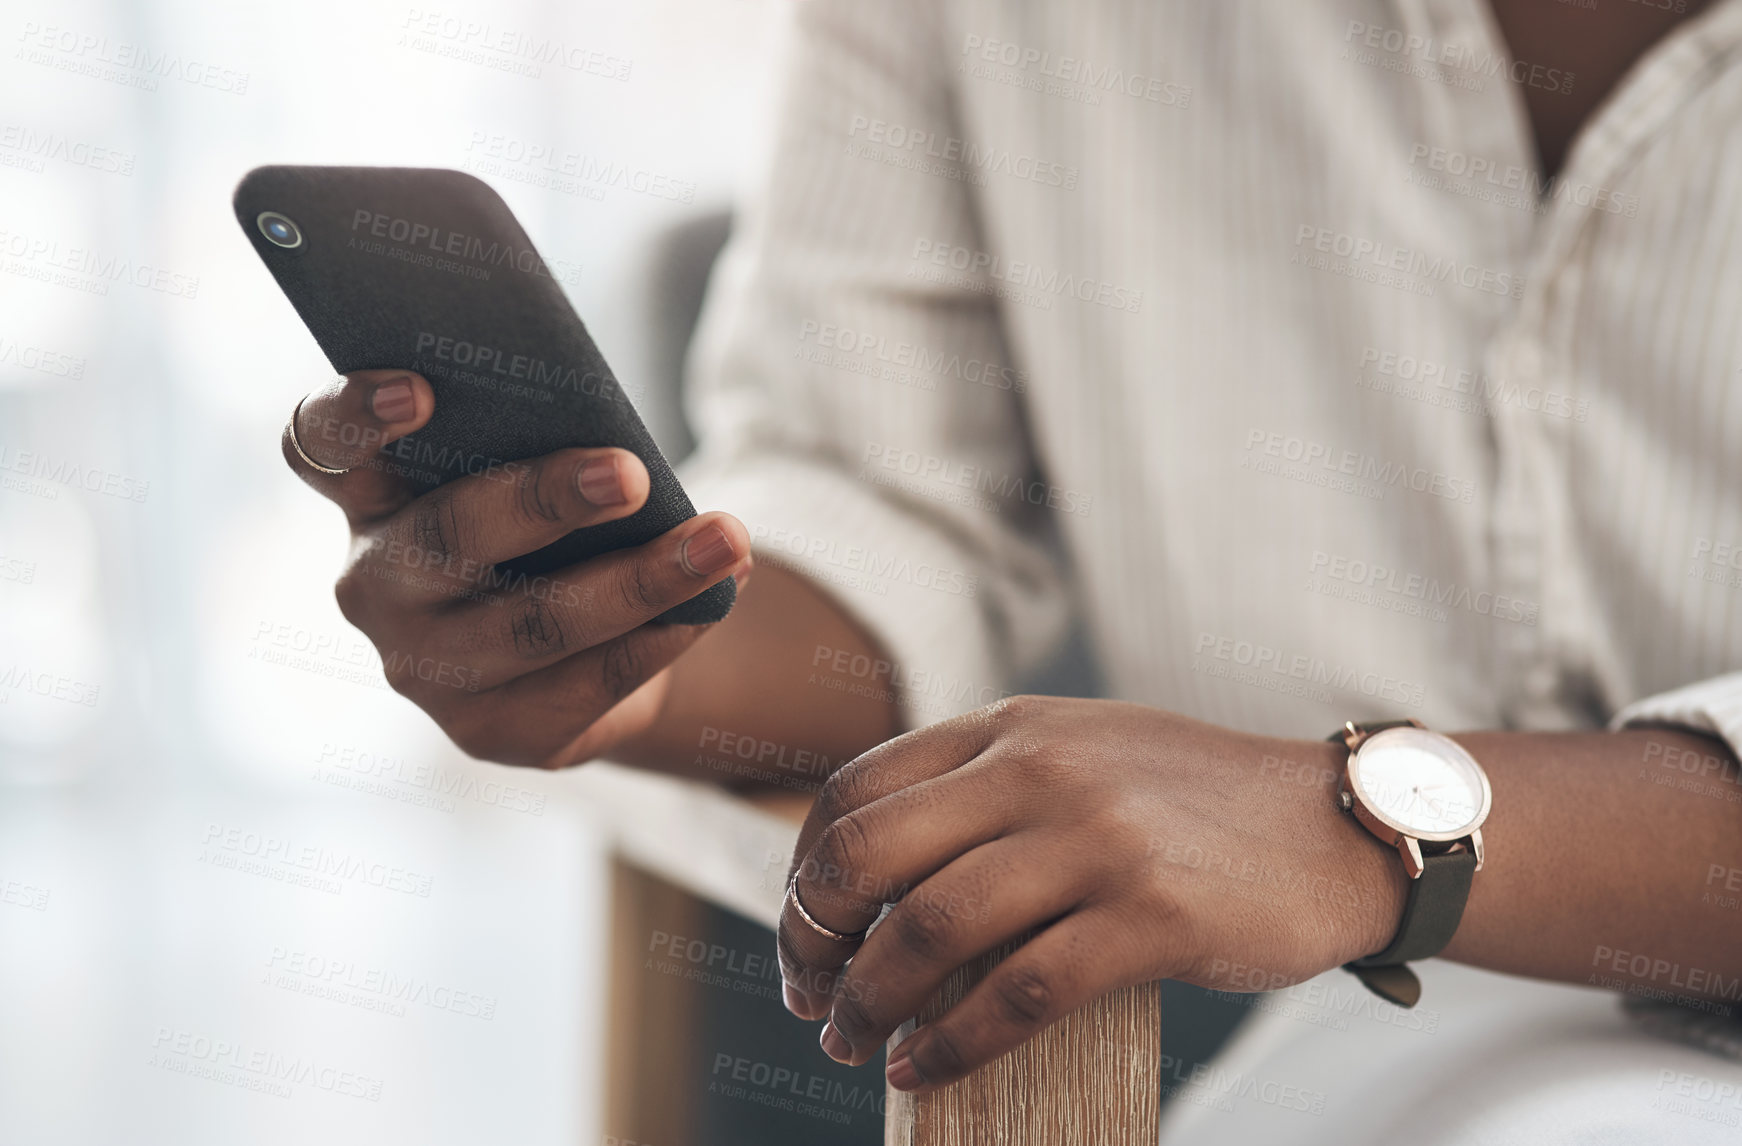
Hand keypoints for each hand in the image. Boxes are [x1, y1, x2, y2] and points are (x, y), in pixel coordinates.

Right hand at [282, 370, 751, 767]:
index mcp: (368, 496)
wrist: (582, 648)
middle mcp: (375, 585)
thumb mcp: (531, 470)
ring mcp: (422, 668)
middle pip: (445, 537)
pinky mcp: (487, 734)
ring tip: (724, 541)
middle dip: (542, 501)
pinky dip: (657, 641)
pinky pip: (582, 687)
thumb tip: (621, 442)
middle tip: (630, 471)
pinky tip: (710, 605)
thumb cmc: (551, 525)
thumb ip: (537, 441)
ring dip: (639, 582)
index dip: (356, 413)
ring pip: (530, 626)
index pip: (321, 444)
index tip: (422, 387)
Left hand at [776, 696, 1406, 1092]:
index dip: (803, 874)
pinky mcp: (1152, 915)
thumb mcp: (1078, 753)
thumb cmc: (1193, 803)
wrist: (1337, 824)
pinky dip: (952, 1043)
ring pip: (931, 928)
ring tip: (852, 1044)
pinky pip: (1020, 992)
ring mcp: (1097, 839)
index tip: (804, 936)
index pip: (855, 791)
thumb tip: (875, 878)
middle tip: (812, 997)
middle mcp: (1039, 770)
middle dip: (813, 938)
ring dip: (869, 1002)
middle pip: (869, 854)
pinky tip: (922, 1069)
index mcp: (1009, 729)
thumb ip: (986, 785)